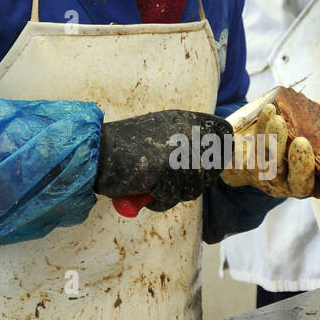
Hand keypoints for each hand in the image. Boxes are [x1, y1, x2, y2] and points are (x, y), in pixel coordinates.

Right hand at [95, 110, 232, 208]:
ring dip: (173, 193)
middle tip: (171, 179)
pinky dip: (157, 200)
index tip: (210, 165)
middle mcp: (186, 132)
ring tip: (151, 182)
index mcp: (186, 118)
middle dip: (195, 180)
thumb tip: (211, 158)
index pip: (224, 134)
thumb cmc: (123, 146)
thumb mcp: (160, 131)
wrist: (95, 151)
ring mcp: (178, 153)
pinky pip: (172, 198)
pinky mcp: (166, 173)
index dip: (221, 152)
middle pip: (213, 167)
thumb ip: (185, 140)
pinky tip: (142, 188)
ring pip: (194, 188)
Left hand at [219, 105, 319, 200]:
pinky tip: (269, 112)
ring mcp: (268, 179)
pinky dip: (260, 131)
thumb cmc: (296, 142)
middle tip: (302, 142)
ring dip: (275, 143)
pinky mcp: (247, 168)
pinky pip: (252, 152)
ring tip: (280, 121)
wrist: (256, 142)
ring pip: (272, 167)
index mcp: (317, 181)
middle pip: (300, 185)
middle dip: (301, 164)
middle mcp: (294, 185)